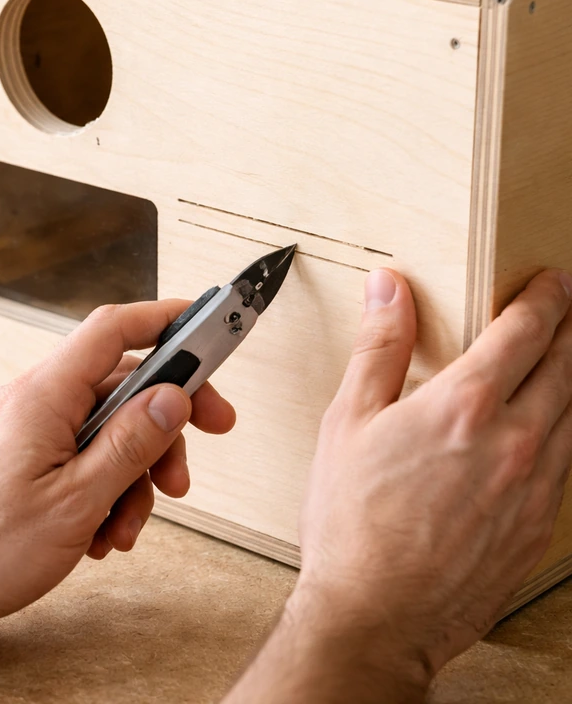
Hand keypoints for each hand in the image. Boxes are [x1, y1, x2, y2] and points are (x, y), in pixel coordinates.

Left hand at [0, 300, 234, 644]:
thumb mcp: (76, 502)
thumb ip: (129, 444)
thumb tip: (172, 399)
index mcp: (43, 396)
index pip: (113, 330)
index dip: (164, 320)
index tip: (207, 328)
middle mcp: (32, 402)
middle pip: (119, 390)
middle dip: (161, 434)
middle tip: (184, 477)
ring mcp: (24, 431)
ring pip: (103, 433)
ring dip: (130, 481)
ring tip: (124, 529)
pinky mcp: (19, 459)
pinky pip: (77, 458)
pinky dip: (100, 492)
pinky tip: (97, 535)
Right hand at [238, 267, 571, 700]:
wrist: (375, 615)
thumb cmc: (352, 524)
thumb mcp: (347, 421)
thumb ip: (378, 347)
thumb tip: (389, 290)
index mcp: (466, 406)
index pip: (526, 331)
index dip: (544, 297)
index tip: (549, 282)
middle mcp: (515, 441)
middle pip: (568, 365)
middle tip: (569, 307)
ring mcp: (536, 488)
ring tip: (566, 361)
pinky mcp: (540, 527)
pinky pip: (570, 463)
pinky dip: (568, 431)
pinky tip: (552, 431)